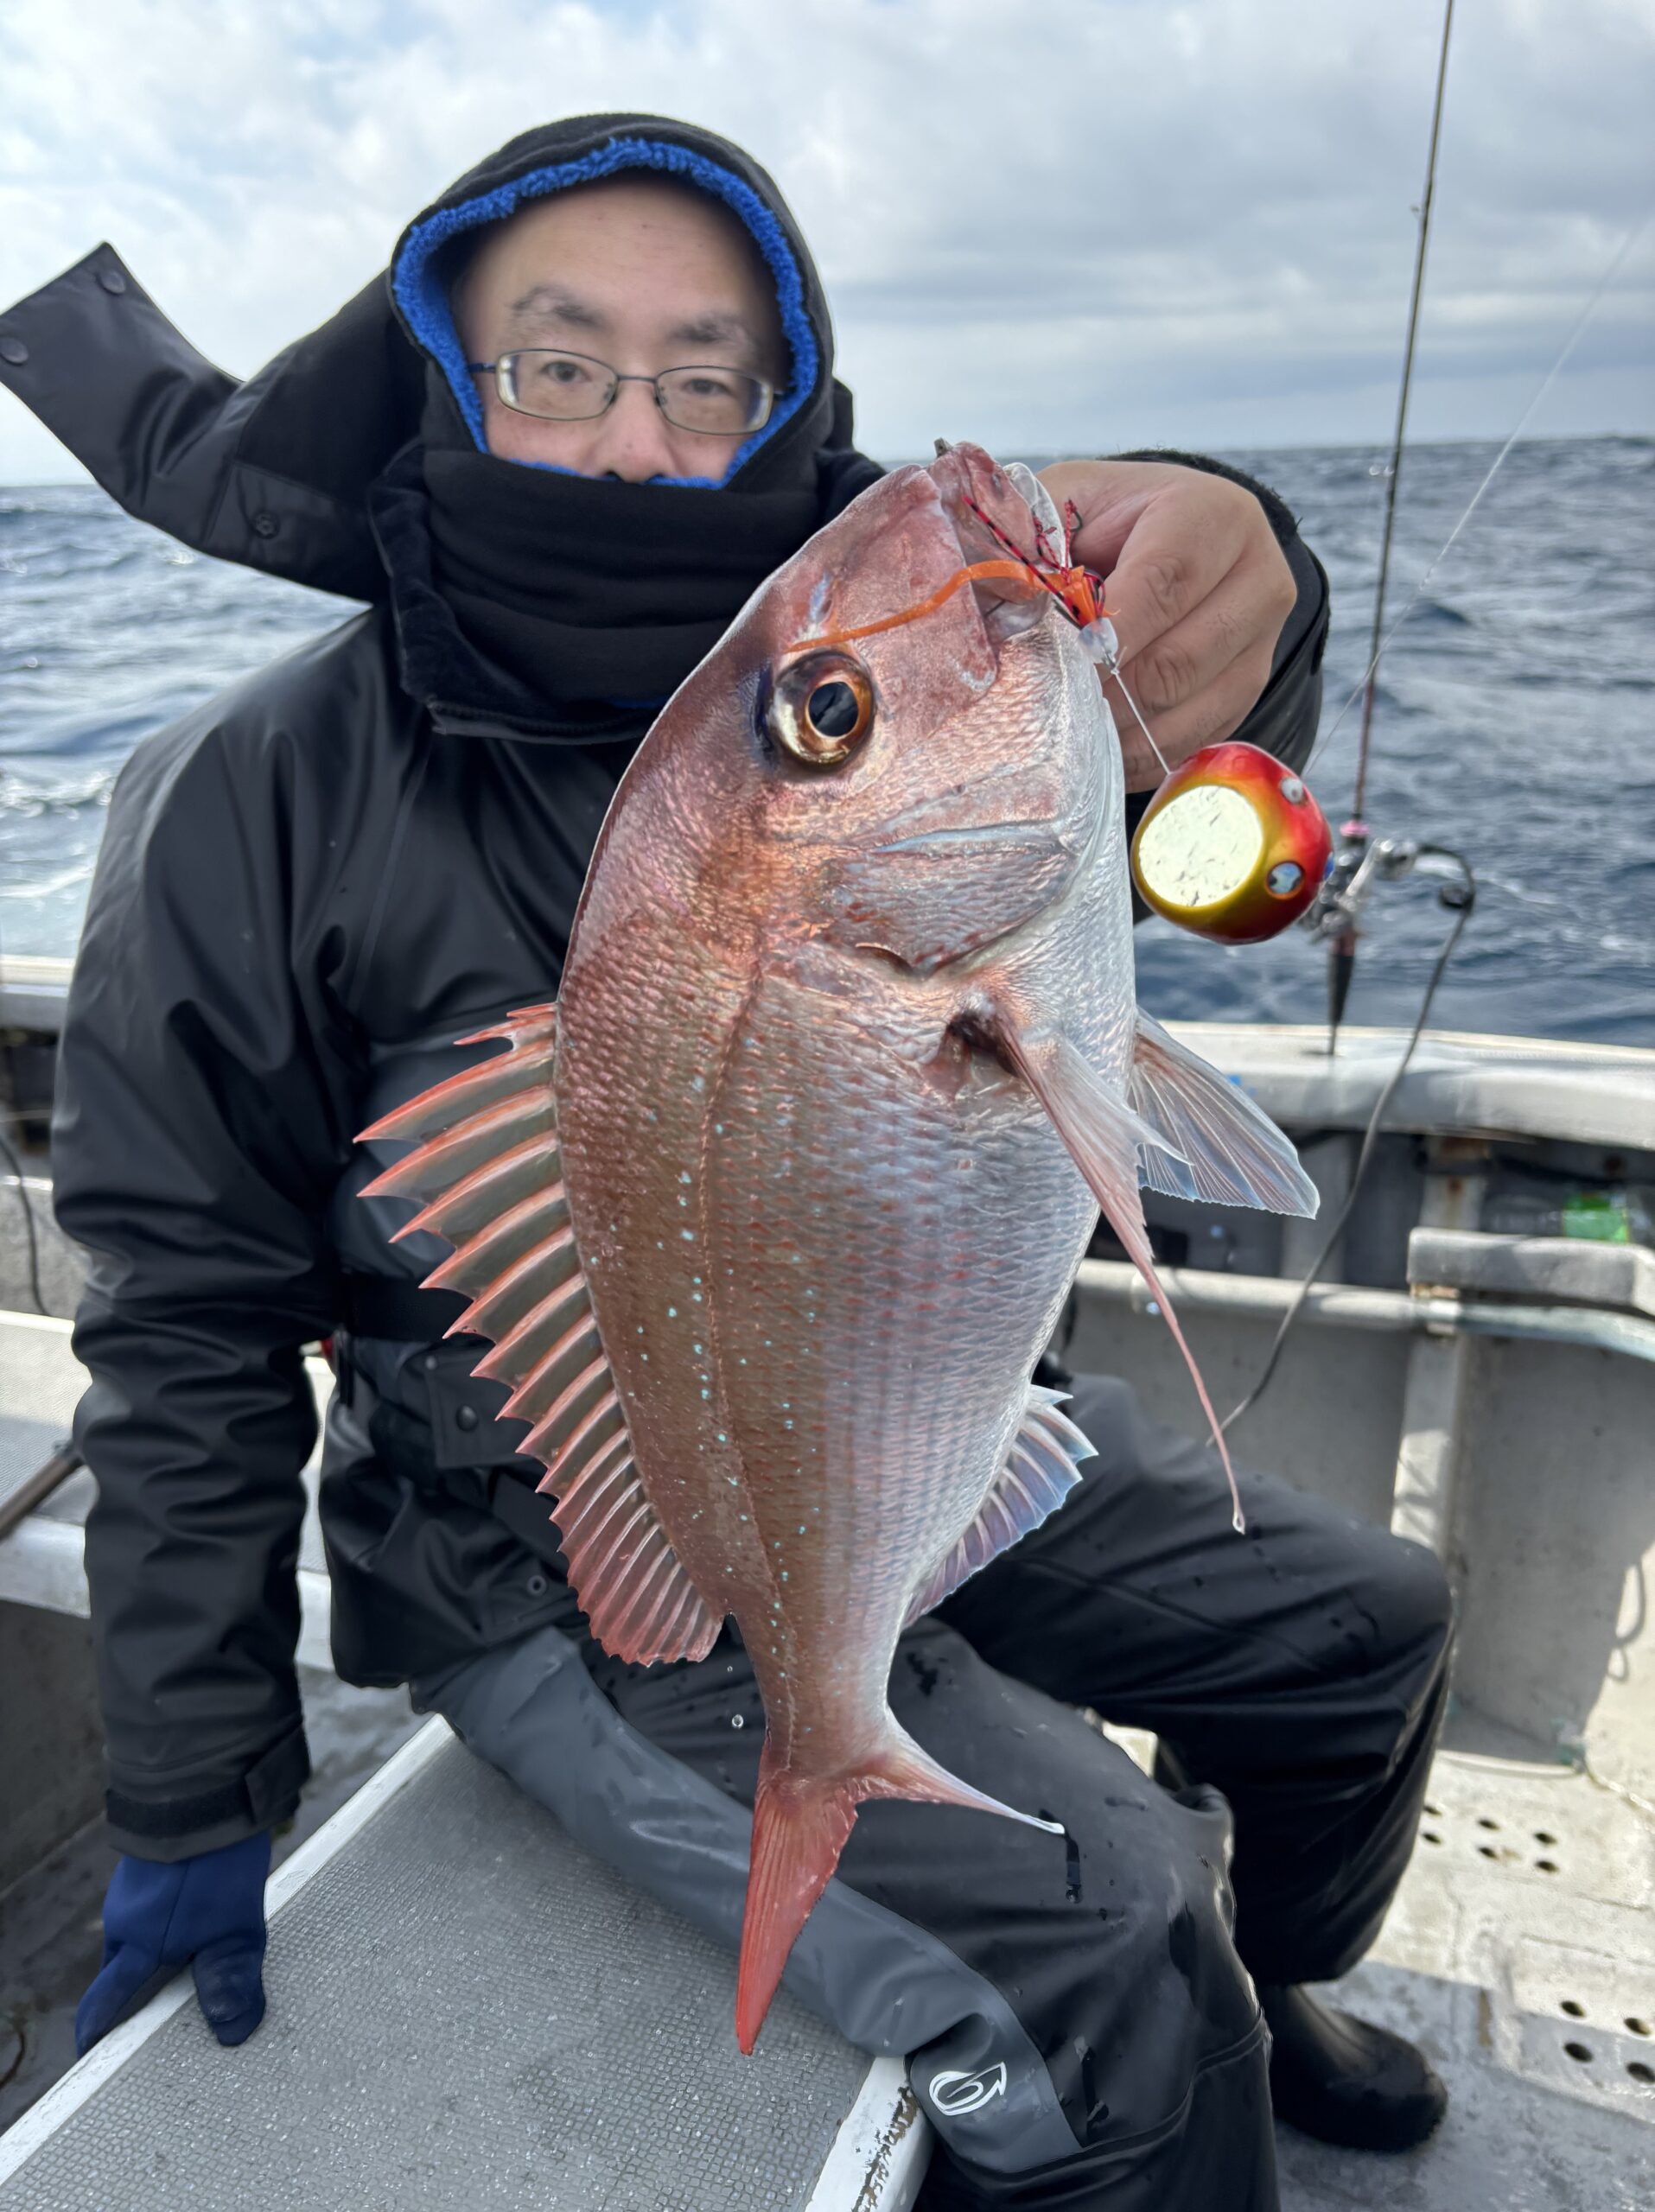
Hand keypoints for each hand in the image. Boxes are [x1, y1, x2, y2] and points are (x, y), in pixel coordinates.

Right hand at [75, 1832, 269, 2054]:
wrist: (208, 1793)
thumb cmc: (215, 1865)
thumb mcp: (235, 1931)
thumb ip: (230, 1980)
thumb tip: (232, 2031)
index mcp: (136, 1946)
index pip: (105, 2003)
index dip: (97, 2031)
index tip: (93, 2053)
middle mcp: (125, 1918)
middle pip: (123, 1970)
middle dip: (139, 1991)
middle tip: (162, 2011)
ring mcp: (135, 1887)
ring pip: (142, 1934)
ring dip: (162, 1949)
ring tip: (197, 1957)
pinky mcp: (150, 1862)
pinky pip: (156, 1904)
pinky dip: (173, 1916)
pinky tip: (203, 1909)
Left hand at [1037, 460, 1296, 790]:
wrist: (1164, 535)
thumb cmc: (1105, 522)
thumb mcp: (1062, 506)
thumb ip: (1025, 540)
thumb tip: (988, 602)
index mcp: (1212, 516)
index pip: (1164, 582)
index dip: (1109, 633)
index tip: (1061, 665)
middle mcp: (1257, 578)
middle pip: (1178, 660)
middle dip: (1105, 692)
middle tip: (1046, 709)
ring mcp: (1261, 642)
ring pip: (1186, 710)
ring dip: (1115, 729)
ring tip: (1061, 728)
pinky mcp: (1245, 692)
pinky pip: (1191, 741)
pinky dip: (1135, 752)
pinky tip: (1092, 744)